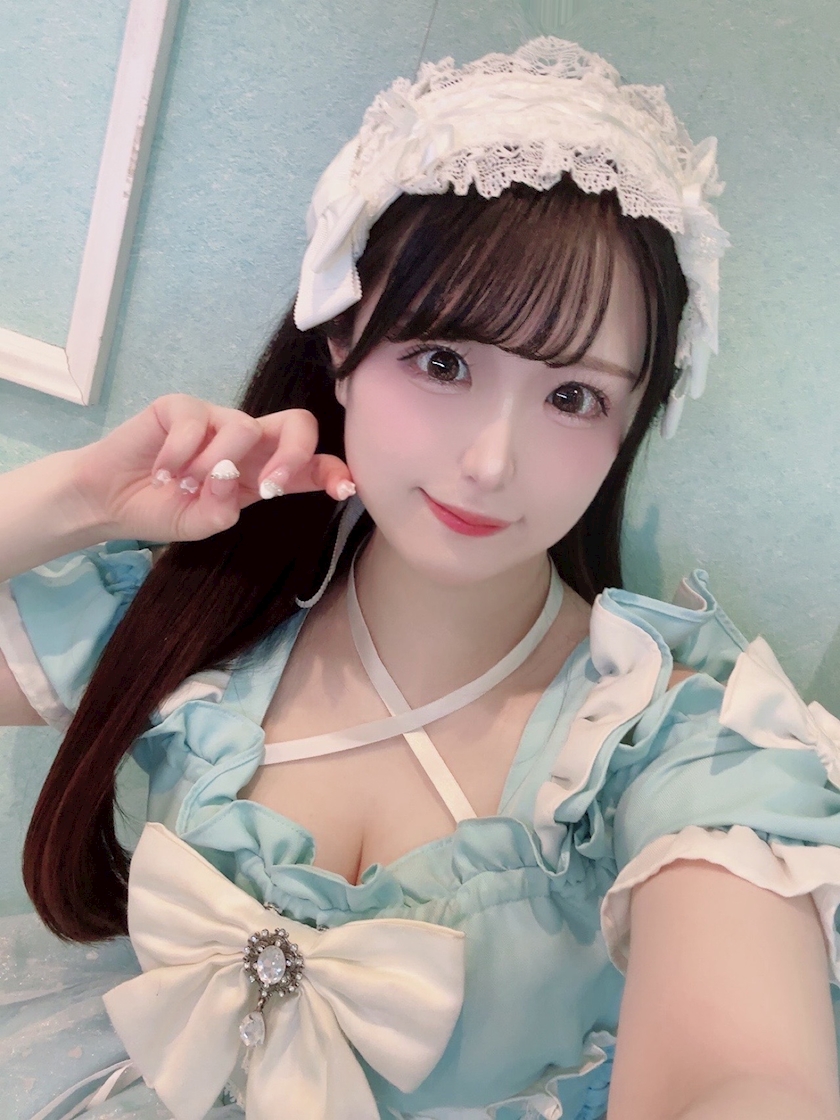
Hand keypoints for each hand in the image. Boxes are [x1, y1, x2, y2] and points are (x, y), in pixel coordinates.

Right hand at [73, 394, 354, 543]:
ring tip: (181, 486)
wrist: (109, 499)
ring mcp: (217, 420)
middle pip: (298, 423)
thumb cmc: (161, 509)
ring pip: (242, 429)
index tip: (345, 489)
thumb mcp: (200, 523)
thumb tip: (231, 487)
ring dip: (213, 467)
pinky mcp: (182, 406)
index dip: (332, 471)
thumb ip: (221, 510)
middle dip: (294, 454)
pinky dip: (177, 456)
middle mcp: (249, 442)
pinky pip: (195, 423)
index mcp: (263, 472)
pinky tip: (158, 472)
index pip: (309, 463)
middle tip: (269, 489)